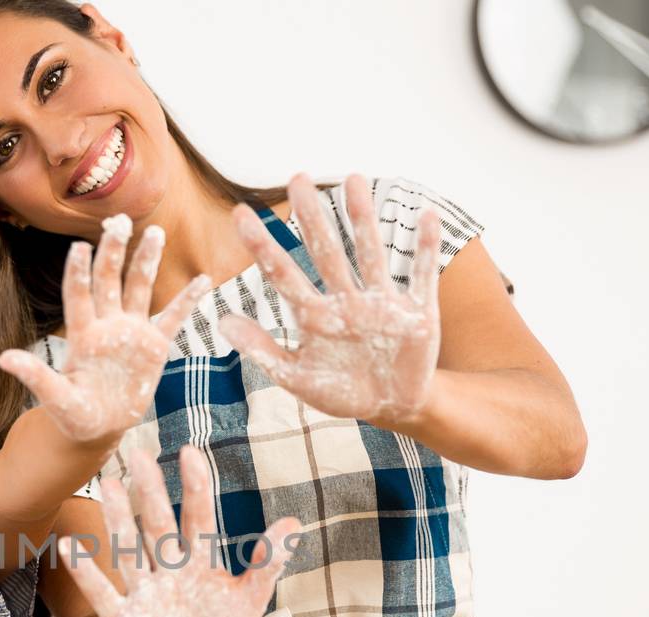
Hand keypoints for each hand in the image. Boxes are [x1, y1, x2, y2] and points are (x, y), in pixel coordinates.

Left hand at [0, 216, 208, 442]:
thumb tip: (3, 359)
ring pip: (139, 289)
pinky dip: (187, 300)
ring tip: (156, 232)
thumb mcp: (56, 399)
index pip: (79, 296)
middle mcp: (106, 325)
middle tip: (118, 221)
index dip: (78, 272)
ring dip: (146, 261)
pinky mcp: (154, 346)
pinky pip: (173, 318)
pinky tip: (203, 279)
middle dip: (113, 252)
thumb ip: (36, 377)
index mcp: (82, 335)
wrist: (99, 427)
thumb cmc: (74, 414)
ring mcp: (132, 332)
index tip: (79, 246)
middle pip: (109, 281)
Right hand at [61, 446, 300, 616]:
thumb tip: (293, 522)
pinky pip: (102, 593)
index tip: (188, 453)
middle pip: (157, 525)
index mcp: (199, 561)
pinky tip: (69, 548)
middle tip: (138, 454)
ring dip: (118, 520)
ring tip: (108, 485)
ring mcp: (143, 591)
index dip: (195, 488)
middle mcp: (167, 568)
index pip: (198, 517)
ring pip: (128, 549)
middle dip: (149, 492)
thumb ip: (267, 562)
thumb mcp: (250, 599)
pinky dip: (86, 573)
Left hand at [219, 173, 442, 425]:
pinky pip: (422, 277)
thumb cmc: (343, 391)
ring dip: (363, 219)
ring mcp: (382, 303)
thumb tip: (222, 322)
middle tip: (298, 178)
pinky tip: (427, 216)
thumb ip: (263, 350)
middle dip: (312, 217)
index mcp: (314, 316)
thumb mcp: (298, 378)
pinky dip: (426, 250)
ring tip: (353, 180)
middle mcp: (346, 301)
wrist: (393, 406)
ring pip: (370, 253)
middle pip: (325, 252)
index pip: (282, 274)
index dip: (262, 246)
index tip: (239, 214)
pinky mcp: (418, 314)